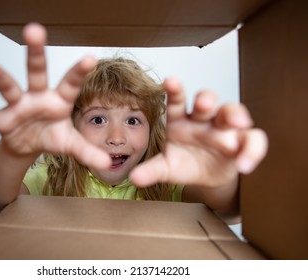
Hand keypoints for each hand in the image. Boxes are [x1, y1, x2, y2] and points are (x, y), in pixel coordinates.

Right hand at [0, 23, 110, 170]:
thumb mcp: (70, 144)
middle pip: (36, 71)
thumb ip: (86, 151)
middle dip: (35, 52)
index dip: (78, 72)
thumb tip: (107, 162)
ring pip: (7, 85)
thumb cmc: (52, 137)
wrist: (29, 146)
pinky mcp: (1, 119)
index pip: (70, 84)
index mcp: (58, 100)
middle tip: (35, 29)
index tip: (90, 58)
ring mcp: (17, 105)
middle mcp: (37, 97)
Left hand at [130, 78, 267, 187]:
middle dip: (206, 99)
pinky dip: (251, 150)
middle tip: (203, 104)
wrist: (205, 178)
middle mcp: (202, 120)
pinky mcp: (242, 141)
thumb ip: (151, 170)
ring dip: (235, 114)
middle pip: (206, 101)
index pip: (176, 102)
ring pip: (232, 112)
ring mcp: (223, 129)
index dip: (175, 91)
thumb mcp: (167, 168)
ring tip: (236, 122)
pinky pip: (253, 139)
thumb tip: (134, 178)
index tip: (170, 80)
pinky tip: (243, 165)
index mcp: (179, 121)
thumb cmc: (184, 165)